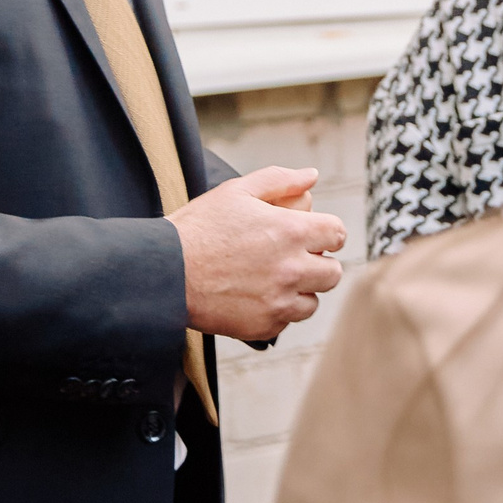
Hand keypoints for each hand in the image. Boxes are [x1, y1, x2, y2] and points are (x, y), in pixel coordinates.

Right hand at [170, 166, 347, 340]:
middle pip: (333, 272)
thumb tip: (312, 175)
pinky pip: (286, 322)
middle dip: (319, 263)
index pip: (338, 234)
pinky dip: (276, 312)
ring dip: (300, 291)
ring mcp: (278, 302)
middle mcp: (291, 269)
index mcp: (290, 231)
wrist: (165, 273)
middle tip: (294, 258)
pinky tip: (253, 296)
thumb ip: (280, 180)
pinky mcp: (263, 327)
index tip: (313, 234)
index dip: (327, 232)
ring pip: (313, 301)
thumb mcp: (237, 191)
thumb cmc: (199, 228)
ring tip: (272, 279)